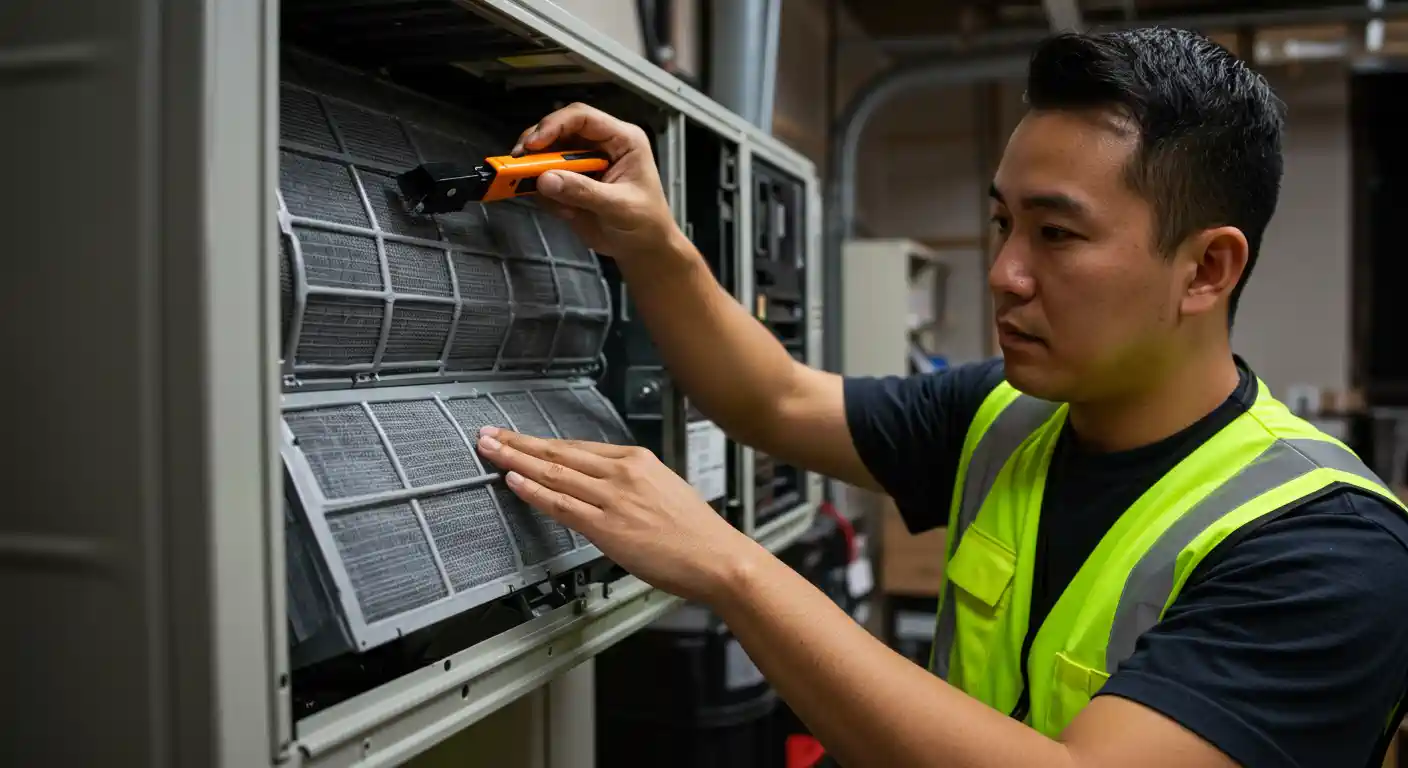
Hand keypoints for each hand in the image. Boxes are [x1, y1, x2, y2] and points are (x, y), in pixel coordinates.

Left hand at [475, 426, 762, 604]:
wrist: (718, 557)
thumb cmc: (696, 532)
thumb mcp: (664, 490)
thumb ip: (632, 485)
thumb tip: (602, 488)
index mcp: (638, 460)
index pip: (578, 447)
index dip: (543, 442)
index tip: (520, 437)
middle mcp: (623, 472)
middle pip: (559, 452)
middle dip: (519, 443)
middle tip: (489, 434)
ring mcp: (613, 498)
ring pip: (554, 473)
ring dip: (516, 460)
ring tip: (490, 451)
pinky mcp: (607, 526)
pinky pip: (561, 504)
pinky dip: (534, 491)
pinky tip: (514, 481)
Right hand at [512, 103, 681, 264]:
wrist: (643, 249)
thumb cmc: (645, 223)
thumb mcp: (619, 207)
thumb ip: (583, 192)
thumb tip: (545, 179)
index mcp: (621, 139)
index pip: (582, 118)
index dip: (554, 125)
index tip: (533, 145)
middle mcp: (599, 145)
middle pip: (558, 131)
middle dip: (536, 147)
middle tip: (517, 164)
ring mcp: (582, 164)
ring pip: (547, 155)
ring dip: (537, 173)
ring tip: (545, 196)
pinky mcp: (570, 183)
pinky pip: (546, 180)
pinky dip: (545, 195)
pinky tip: (564, 213)